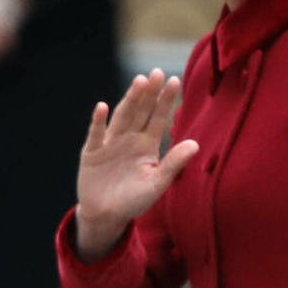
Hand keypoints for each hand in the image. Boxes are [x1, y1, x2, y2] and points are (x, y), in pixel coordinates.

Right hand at [74, 69, 198, 263]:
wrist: (106, 215)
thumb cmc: (134, 200)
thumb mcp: (157, 183)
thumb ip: (174, 164)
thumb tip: (196, 144)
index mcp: (147, 143)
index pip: (159, 117)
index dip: (166, 99)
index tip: (174, 80)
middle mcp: (130, 138)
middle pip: (141, 111)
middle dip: (149, 92)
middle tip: (157, 72)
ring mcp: (110, 143)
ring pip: (122, 116)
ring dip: (130, 99)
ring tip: (139, 81)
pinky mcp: (92, 152)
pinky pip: (96, 135)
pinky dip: (98, 122)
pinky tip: (102, 107)